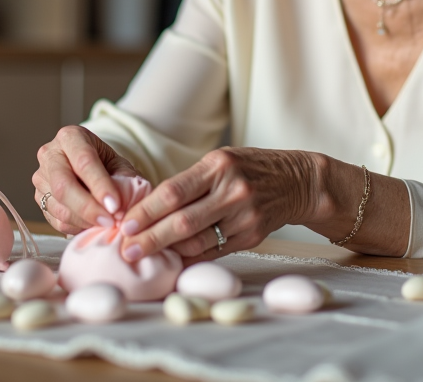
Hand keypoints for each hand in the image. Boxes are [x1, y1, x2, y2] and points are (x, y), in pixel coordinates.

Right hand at [32, 125, 139, 234]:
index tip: (115, 205)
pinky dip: (78, 228)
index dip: (100, 185)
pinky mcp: (39, 199)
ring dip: (85, 221)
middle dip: (88, 208)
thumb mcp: (119, 163)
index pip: (84, 161)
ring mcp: (41, 178)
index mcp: (70, 137)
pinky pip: (57, 221)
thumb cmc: (105, 163)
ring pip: (59, 207)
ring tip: (108, 225)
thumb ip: (126, 179)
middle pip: (63, 186)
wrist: (88, 167)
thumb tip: (126, 204)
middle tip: (110, 221)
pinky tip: (94, 225)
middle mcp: (50, 155)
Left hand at [117, 147, 321, 263]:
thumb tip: (148, 210)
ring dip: (167, 251)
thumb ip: (189, 183)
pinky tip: (172, 261)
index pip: (174, 191)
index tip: (126, 224)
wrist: (296, 182)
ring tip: (143, 256)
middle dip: (151, 239)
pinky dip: (190, 258)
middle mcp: (232, 190)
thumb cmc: (248, 168)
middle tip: (126, 250)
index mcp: (219, 166)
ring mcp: (244, 216)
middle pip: (183, 221)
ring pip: (197, 241)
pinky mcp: (252, 237)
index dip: (147, 211)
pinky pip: (213, 252)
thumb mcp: (220, 162)